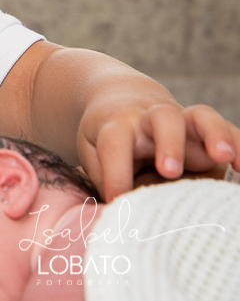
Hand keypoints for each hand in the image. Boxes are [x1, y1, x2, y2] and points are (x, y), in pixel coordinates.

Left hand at [79, 100, 239, 201]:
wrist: (121, 105)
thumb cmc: (107, 142)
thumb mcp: (95, 156)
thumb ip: (105, 180)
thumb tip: (113, 215)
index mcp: (118, 125)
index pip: (114, 144)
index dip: (115, 173)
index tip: (116, 200)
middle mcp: (151, 120)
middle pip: (162, 119)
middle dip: (169, 143)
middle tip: (169, 170)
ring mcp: (182, 124)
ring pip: (201, 116)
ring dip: (214, 135)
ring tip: (224, 157)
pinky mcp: (206, 132)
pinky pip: (228, 132)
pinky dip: (239, 146)